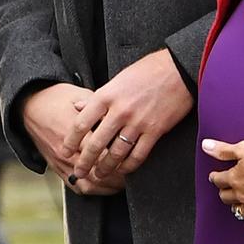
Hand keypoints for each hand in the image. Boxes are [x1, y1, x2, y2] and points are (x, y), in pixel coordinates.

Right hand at [22, 83, 124, 196]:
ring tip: (123, 182)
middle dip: (115, 175)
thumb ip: (99, 109)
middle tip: (132, 172)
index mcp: (74, 131)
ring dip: (105, 186)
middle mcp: (67, 151)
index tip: (133, 155)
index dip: (118, 156)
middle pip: (95, 171)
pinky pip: (75, 186)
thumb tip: (120, 113)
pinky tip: (106, 187)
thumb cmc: (60, 98)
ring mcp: (61, 162)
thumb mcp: (81, 95)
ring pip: (86, 183)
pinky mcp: (56, 168)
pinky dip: (92, 190)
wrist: (32, 106)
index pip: (100, 151)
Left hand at [62, 49, 193, 179]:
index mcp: (107, 95)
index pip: (81, 123)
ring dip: (105, 168)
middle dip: (85, 162)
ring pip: (116, 153)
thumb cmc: (148, 71)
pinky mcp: (155, 131)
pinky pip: (138, 155)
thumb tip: (77, 107)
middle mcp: (120, 110)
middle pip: (96, 143)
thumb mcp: (118, 79)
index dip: (71, 141)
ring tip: (99, 174)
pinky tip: (123, 170)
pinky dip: (129, 166)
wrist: (178, 69)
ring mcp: (138, 122)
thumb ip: (97, 96)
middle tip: (79, 171)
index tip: (65, 150)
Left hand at [202, 139, 243, 229]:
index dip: (215, 177)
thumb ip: (224, 149)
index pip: (218, 180)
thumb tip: (205, 146)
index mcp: (234, 178)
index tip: (214, 176)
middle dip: (224, 191)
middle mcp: (241, 194)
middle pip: (226, 196)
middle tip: (225, 187)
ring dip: (236, 205)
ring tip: (236, 202)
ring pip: (238, 210)